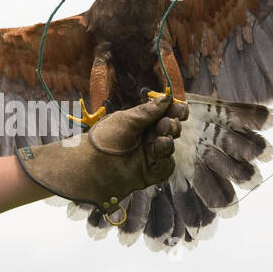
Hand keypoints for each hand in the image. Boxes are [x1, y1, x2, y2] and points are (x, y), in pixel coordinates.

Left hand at [15, 93, 189, 212]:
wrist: (91, 167)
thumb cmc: (104, 140)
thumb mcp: (127, 120)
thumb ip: (148, 111)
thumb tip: (167, 98)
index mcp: (139, 123)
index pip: (163, 115)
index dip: (174, 112)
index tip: (181, 110)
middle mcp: (145, 138)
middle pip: (169, 129)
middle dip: (171, 126)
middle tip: (166, 125)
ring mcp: (148, 156)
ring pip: (169, 147)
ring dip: (167, 142)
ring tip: (160, 140)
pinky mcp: (149, 173)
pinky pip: (166, 166)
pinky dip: (165, 161)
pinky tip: (158, 156)